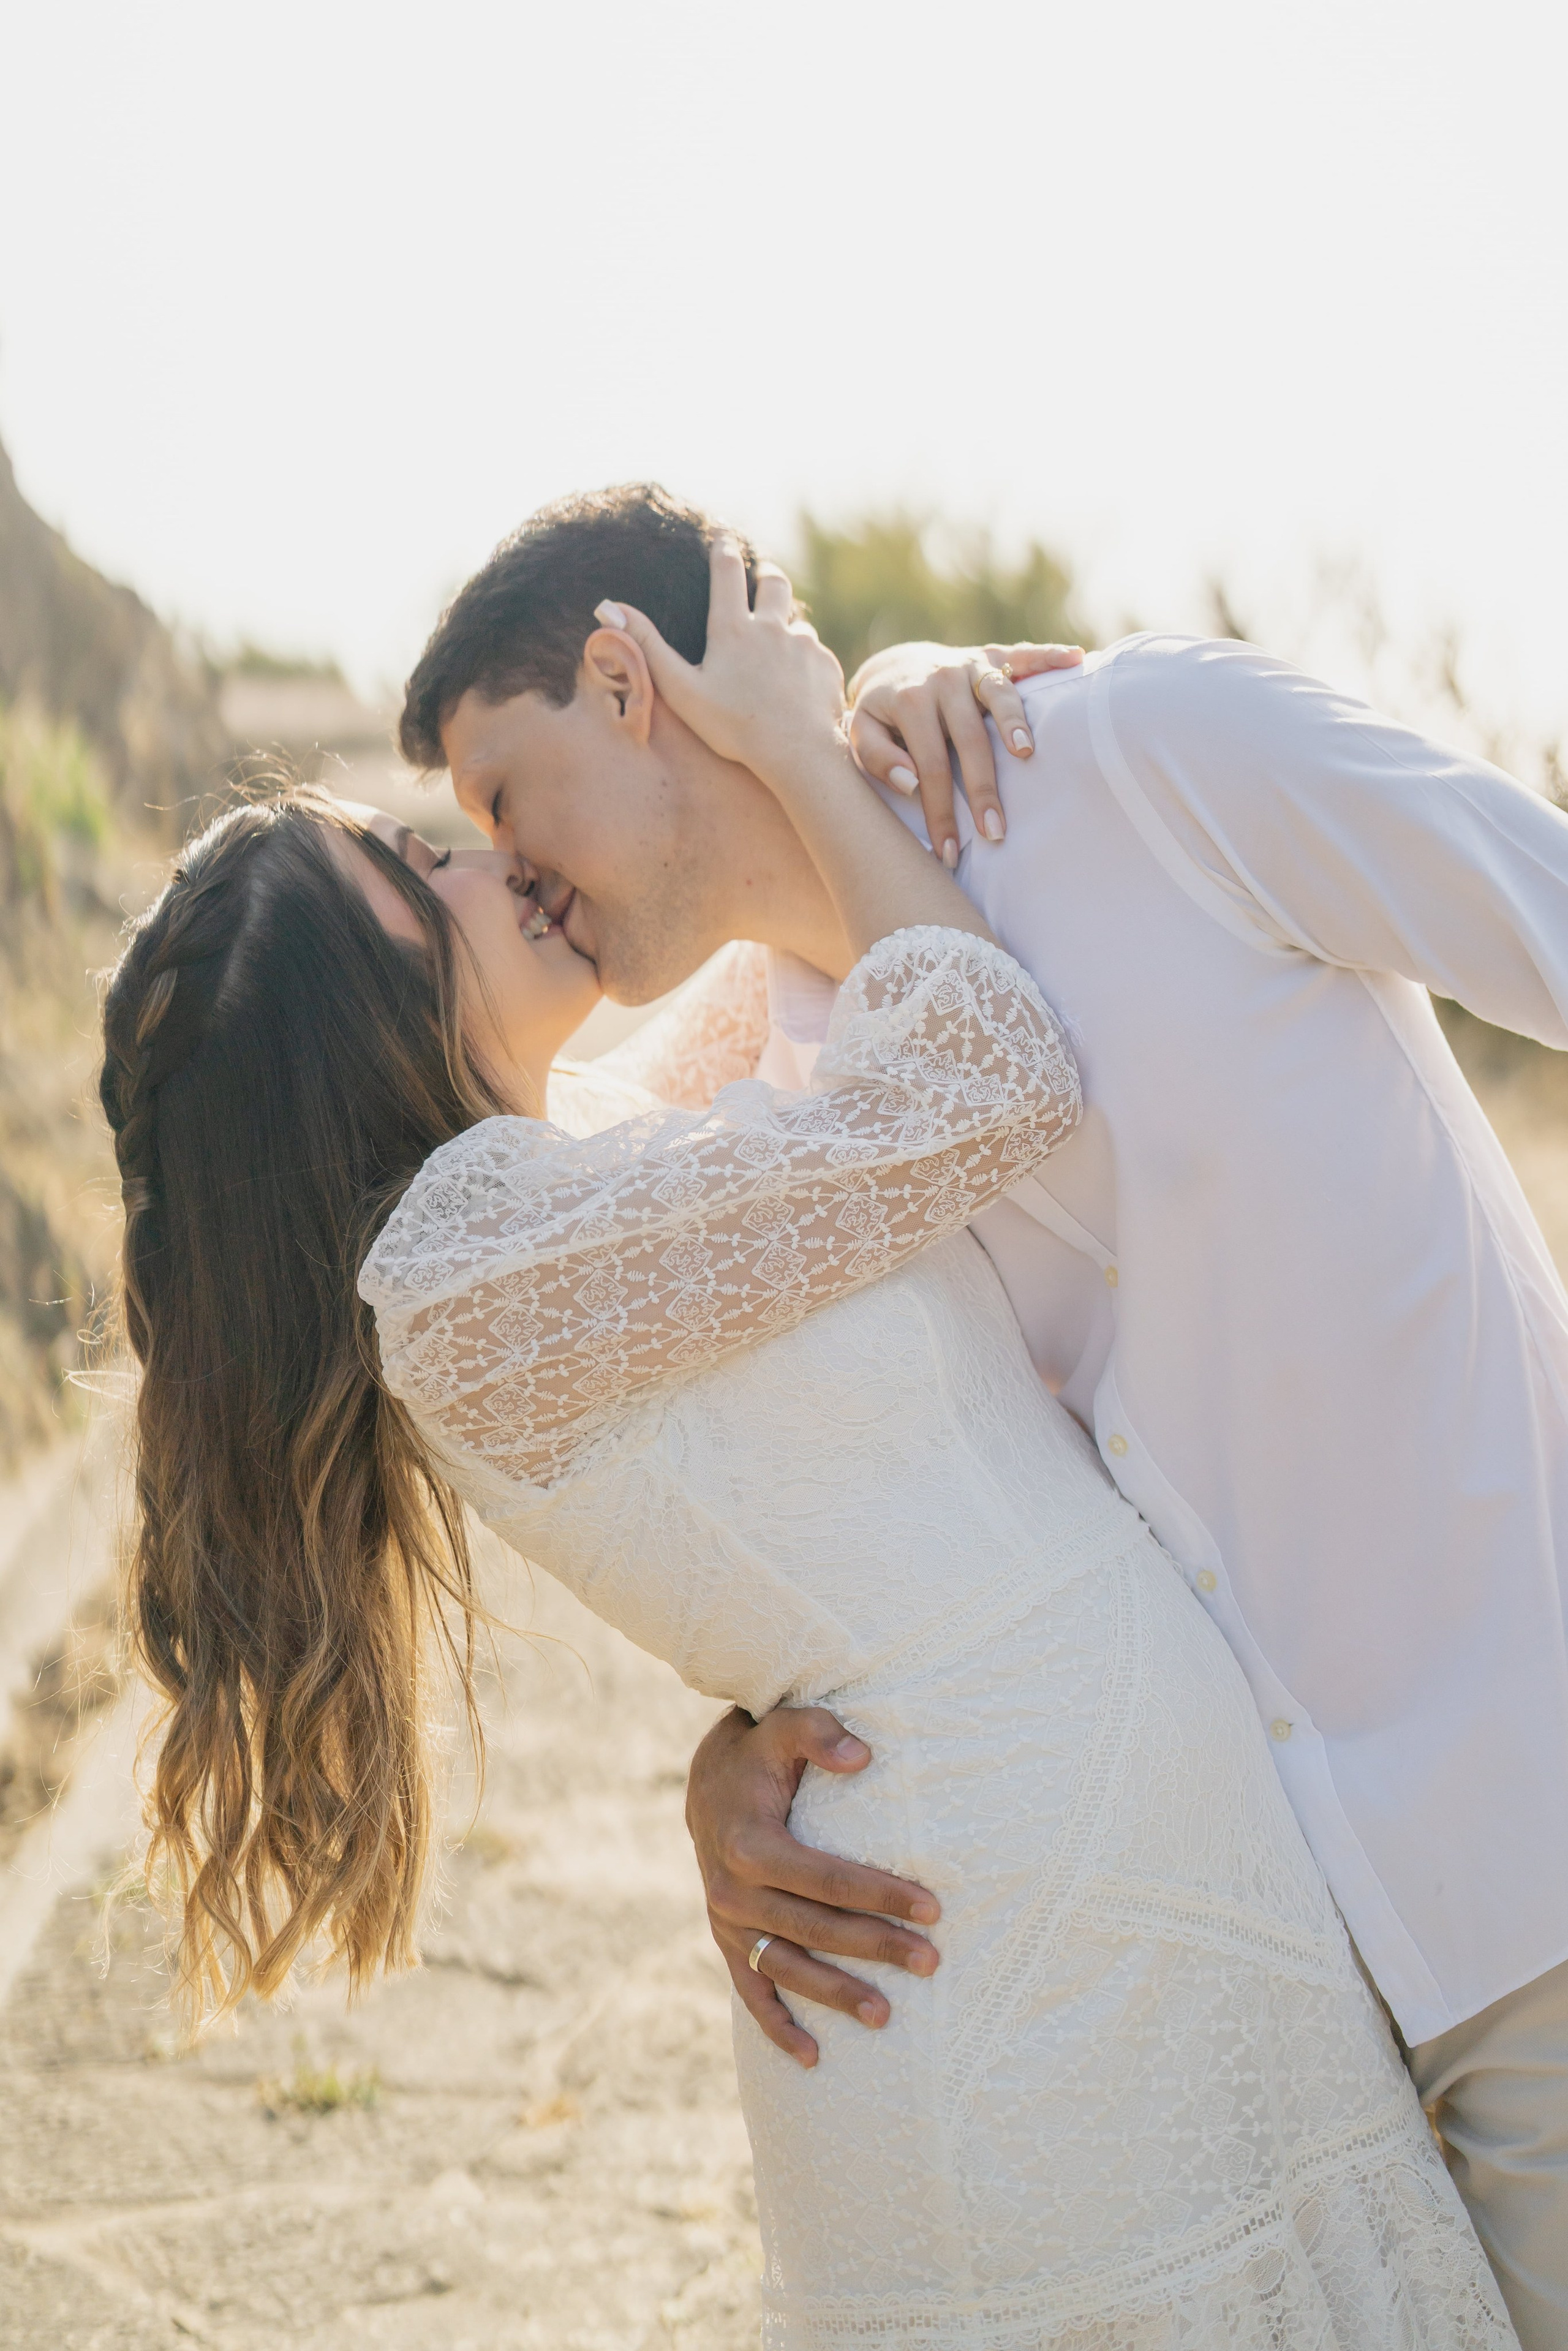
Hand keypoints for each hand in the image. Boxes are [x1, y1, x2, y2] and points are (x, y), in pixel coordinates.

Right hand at [596, 536, 845, 796]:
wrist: (796, 753)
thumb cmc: (732, 726)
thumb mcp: (681, 688)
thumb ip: (647, 646)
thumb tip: (607, 607)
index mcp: (733, 629)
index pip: (727, 572)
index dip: (723, 551)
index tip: (723, 539)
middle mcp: (772, 628)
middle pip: (774, 583)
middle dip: (766, 575)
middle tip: (762, 576)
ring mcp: (804, 645)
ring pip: (797, 625)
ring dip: (787, 631)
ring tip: (778, 654)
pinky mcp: (826, 666)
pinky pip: (816, 656)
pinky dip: (805, 664)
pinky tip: (798, 688)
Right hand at [687, 1705, 941, 2068]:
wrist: (707, 1778)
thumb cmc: (760, 1749)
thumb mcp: (783, 1726)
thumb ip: (820, 1733)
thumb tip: (864, 1756)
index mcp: (749, 1844)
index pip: (827, 1878)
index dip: (880, 1894)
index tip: (932, 1907)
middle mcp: (731, 1891)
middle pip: (814, 1929)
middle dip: (874, 1947)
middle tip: (931, 1962)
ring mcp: (725, 1922)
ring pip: (785, 1968)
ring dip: (834, 1995)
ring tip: (886, 2017)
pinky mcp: (724, 1940)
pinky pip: (750, 1991)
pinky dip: (776, 2026)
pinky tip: (811, 2058)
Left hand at [847, 640, 1084, 864]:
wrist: (892, 667)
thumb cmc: (880, 715)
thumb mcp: (862, 734)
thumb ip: (879, 759)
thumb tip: (912, 784)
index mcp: (910, 701)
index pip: (930, 764)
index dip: (940, 810)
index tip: (949, 852)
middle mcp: (942, 678)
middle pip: (969, 738)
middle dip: (983, 789)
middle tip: (995, 832)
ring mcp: (970, 664)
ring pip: (998, 693)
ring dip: (1014, 723)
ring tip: (1026, 753)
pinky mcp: (991, 654)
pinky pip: (1023, 654)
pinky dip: (1050, 655)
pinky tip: (1076, 659)